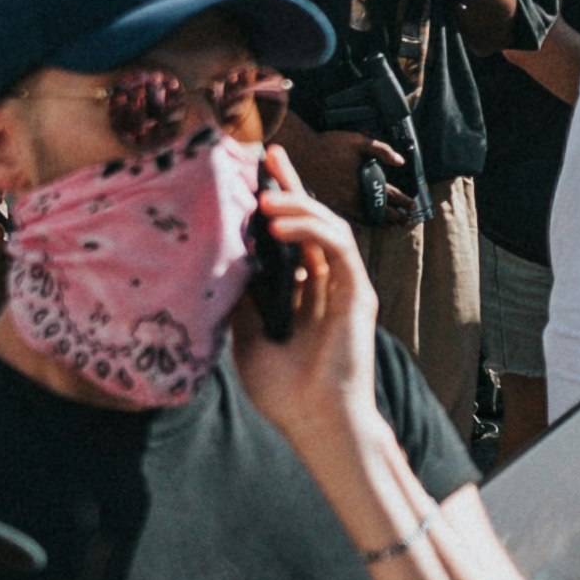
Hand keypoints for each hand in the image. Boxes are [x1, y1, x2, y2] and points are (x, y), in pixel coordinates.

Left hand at [224, 156, 380, 440]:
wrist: (314, 423)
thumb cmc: (284, 391)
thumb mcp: (246, 335)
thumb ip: (242, 298)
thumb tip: (221, 262)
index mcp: (301, 291)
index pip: (289, 234)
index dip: (277, 200)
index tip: (254, 169)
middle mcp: (325, 283)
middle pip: (311, 220)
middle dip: (291, 184)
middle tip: (268, 156)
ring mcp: (344, 287)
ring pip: (327, 226)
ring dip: (297, 204)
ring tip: (264, 195)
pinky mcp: (358, 294)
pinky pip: (339, 248)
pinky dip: (311, 229)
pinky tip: (280, 224)